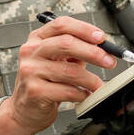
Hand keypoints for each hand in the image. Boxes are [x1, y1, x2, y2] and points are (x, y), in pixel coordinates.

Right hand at [0, 15, 114, 134]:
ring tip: (98, 85)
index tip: (102, 38)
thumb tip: (103, 49)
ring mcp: (30, 71)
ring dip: (90, 79)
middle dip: (93, 52)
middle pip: (66, 43)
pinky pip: (67, 91)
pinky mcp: (34, 91)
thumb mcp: (56, 61)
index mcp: (37, 39)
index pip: (62, 25)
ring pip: (70, 71)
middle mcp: (31, 51)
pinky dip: (81, 94)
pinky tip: (84, 95)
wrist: (24, 110)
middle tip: (109, 61)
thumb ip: (75, 51)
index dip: (84, 29)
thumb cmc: (44, 82)